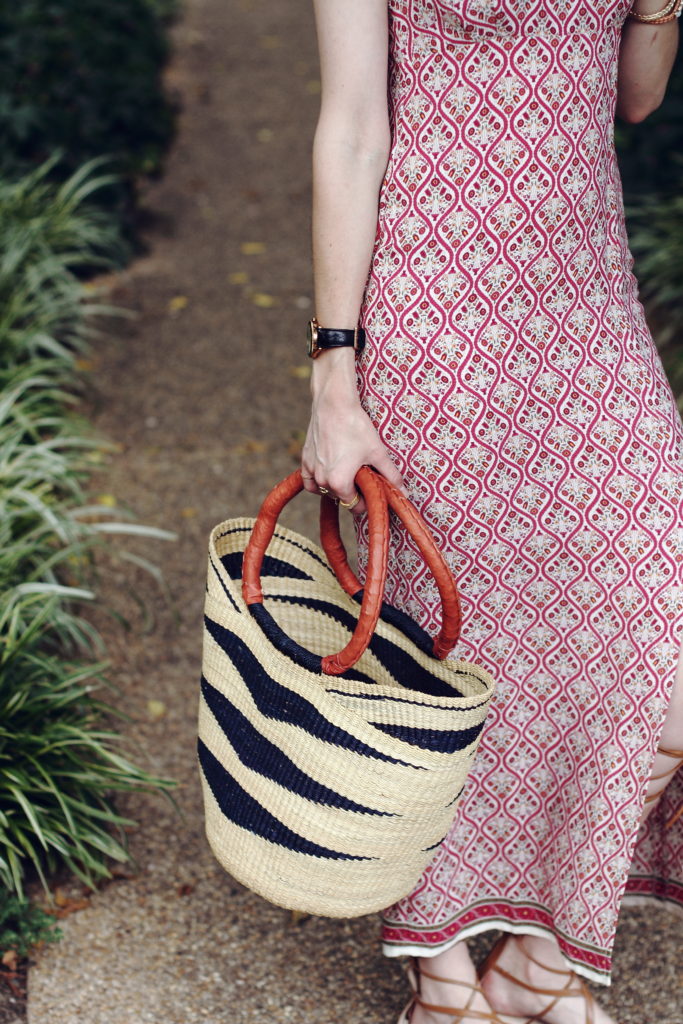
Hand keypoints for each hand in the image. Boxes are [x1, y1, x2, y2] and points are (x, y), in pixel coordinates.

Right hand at [301, 352, 407, 514]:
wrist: (334, 404)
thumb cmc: (356, 427)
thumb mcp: (377, 453)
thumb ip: (391, 476)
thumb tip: (404, 493)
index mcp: (340, 483)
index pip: (355, 506)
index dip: (366, 500)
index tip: (372, 489)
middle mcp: (322, 481)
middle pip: (340, 498)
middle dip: (352, 491)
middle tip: (362, 475)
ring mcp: (311, 470)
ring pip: (325, 490)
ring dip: (336, 487)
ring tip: (348, 471)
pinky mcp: (304, 460)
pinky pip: (309, 481)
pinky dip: (318, 482)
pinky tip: (329, 473)